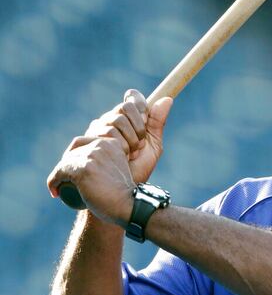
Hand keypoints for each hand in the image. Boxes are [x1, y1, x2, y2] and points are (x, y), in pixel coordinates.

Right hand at [47, 90, 172, 224]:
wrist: (119, 196)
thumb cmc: (135, 173)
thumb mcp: (151, 148)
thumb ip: (156, 124)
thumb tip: (167, 99)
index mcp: (121, 121)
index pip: (132, 98)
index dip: (142, 108)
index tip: (146, 127)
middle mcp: (105, 123)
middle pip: (124, 107)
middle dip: (138, 129)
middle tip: (136, 149)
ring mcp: (92, 132)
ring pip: (114, 120)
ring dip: (128, 142)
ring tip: (126, 158)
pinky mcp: (80, 144)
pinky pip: (103, 135)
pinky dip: (117, 148)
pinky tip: (119, 159)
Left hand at [47, 135, 135, 225]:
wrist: (129, 206)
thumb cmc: (124, 195)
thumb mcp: (118, 170)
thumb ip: (111, 163)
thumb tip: (96, 168)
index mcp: (111, 142)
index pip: (82, 143)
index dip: (73, 156)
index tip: (72, 172)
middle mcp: (102, 144)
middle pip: (72, 152)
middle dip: (65, 166)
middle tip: (64, 182)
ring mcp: (92, 155)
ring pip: (65, 162)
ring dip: (57, 175)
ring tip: (58, 188)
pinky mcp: (84, 168)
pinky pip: (60, 172)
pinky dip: (53, 182)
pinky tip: (54, 191)